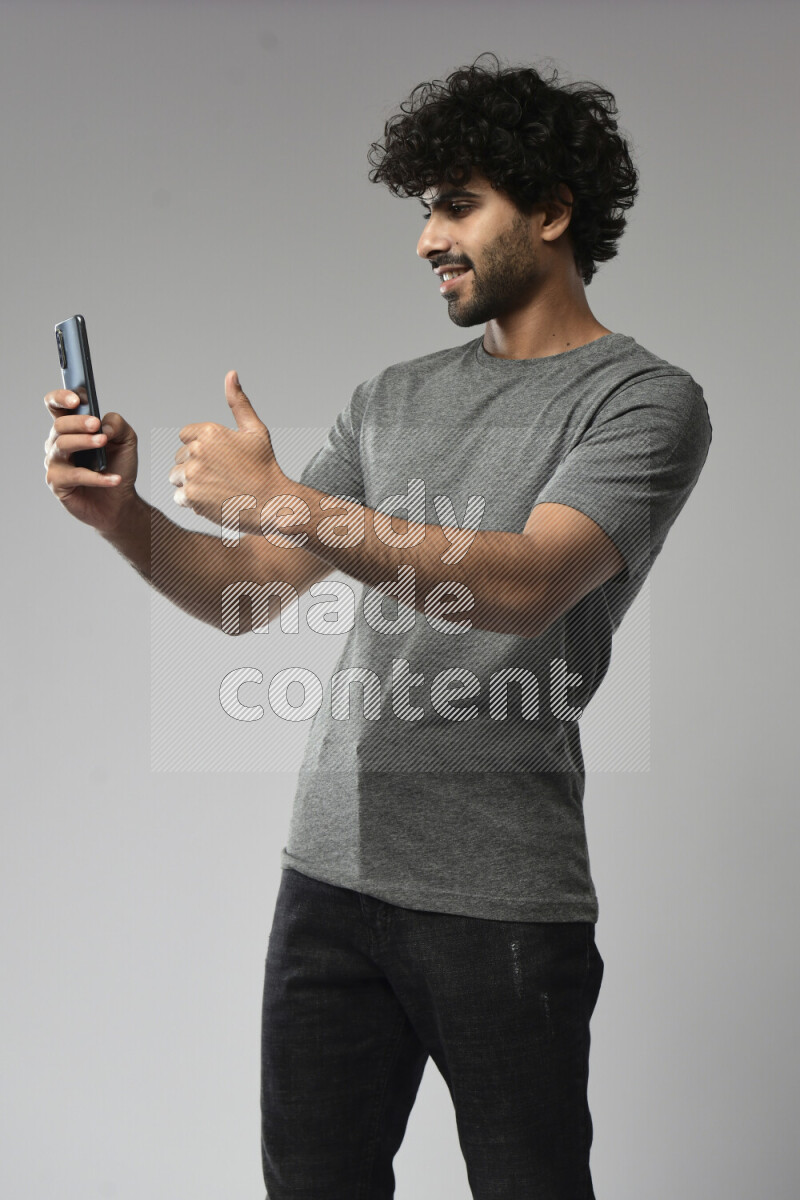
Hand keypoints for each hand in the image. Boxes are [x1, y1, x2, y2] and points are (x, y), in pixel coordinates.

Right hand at [43, 390, 139, 532]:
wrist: (120, 500)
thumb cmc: (118, 467)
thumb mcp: (126, 441)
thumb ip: (117, 425)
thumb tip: (103, 425)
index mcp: (71, 427)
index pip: (55, 405)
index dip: (60, 398)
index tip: (76, 399)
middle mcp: (58, 442)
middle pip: (59, 425)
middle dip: (77, 422)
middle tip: (95, 424)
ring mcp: (55, 462)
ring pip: (62, 445)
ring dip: (84, 442)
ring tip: (103, 442)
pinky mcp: (57, 483)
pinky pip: (74, 476)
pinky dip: (96, 477)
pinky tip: (114, 479)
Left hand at [169, 371, 288, 527]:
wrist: (272, 502)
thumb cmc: (265, 467)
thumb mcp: (255, 431)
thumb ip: (238, 403)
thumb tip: (231, 374)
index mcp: (209, 432)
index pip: (185, 436)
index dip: (201, 448)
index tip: (219, 459)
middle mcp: (197, 451)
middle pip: (179, 458)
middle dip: (195, 467)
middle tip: (221, 476)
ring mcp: (192, 474)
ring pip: (177, 478)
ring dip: (191, 485)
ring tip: (216, 488)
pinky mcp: (191, 496)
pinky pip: (180, 497)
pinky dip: (194, 502)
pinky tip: (213, 500)